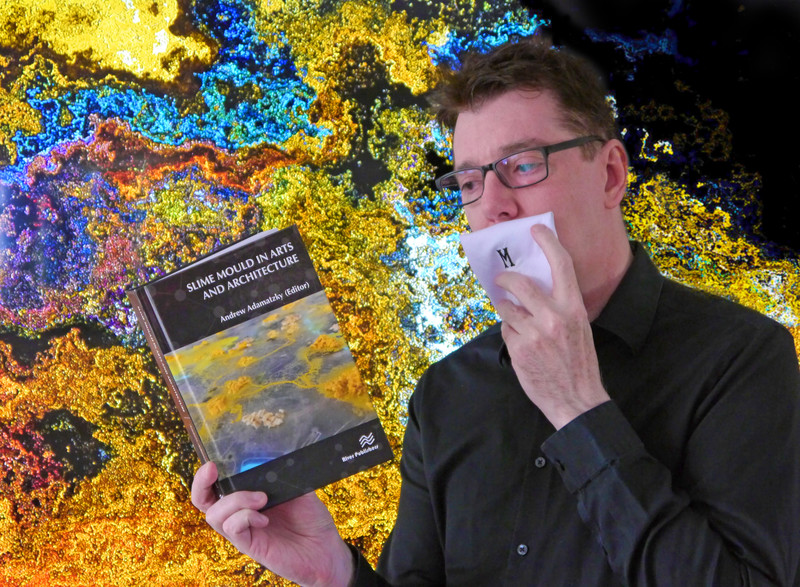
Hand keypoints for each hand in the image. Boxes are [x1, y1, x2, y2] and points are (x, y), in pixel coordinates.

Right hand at [191, 462, 353, 586]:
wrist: (326, 549)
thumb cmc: (311, 519)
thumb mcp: (298, 488)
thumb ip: (281, 474)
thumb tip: (266, 456)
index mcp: (248, 496)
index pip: (218, 485)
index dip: (207, 475)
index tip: (213, 463)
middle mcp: (240, 513)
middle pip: (203, 501)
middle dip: (201, 485)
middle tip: (211, 470)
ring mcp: (243, 530)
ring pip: (215, 514)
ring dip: (235, 500)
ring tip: (262, 499)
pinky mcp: (250, 545)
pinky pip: (232, 528)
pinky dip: (245, 517)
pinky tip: (264, 519)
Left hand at [495, 224, 609, 429]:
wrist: (577, 400)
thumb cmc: (579, 363)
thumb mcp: (579, 327)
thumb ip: (559, 306)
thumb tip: (533, 288)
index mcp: (574, 308)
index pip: (561, 265)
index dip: (547, 242)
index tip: (535, 230)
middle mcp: (554, 317)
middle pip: (519, 283)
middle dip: (505, 278)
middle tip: (501, 279)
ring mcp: (534, 333)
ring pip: (506, 308)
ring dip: (506, 311)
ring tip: (516, 321)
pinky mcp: (519, 350)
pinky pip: (505, 331)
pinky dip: (510, 334)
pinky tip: (522, 346)